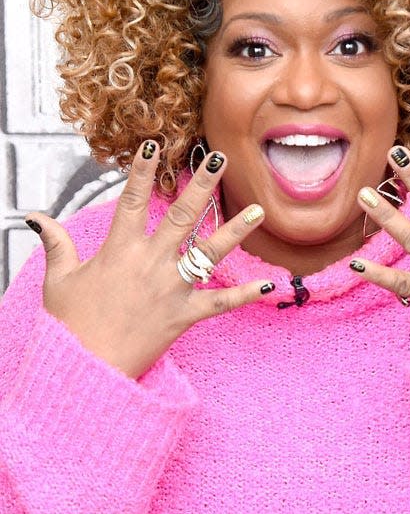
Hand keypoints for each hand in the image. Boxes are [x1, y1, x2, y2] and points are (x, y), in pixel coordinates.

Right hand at [25, 140, 273, 379]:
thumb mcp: (58, 281)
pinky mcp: (185, 316)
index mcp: (118, 251)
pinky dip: (245, 294)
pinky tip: (270, 283)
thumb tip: (34, 217)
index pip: (131, 201)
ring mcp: (171, 289)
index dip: (142, 171)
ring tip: (258, 209)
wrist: (85, 369)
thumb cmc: (69, 325)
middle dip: (202, 185)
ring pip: (209, 253)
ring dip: (235, 230)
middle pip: (180, 216)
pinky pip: (221, 303)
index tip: (155, 144)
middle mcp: (149, 263)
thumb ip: (56, 245)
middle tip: (221, 159)